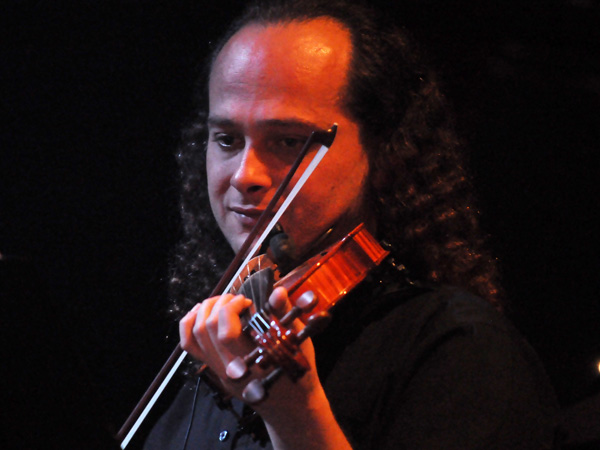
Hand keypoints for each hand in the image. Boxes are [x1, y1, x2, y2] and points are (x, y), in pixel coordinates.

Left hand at [179, 287, 350, 449]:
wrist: (290, 402)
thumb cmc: (297, 370)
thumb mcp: (298, 341)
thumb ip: (284, 315)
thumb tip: (277, 291)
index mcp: (252, 362)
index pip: (225, 332)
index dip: (232, 308)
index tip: (247, 301)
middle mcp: (230, 369)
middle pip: (207, 329)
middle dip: (219, 304)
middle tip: (236, 298)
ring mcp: (219, 370)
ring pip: (195, 335)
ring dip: (204, 310)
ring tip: (220, 301)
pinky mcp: (214, 369)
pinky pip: (190, 346)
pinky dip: (189, 324)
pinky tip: (201, 311)